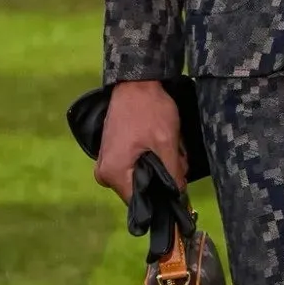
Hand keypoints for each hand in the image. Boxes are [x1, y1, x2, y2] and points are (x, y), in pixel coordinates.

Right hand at [93, 79, 188, 201]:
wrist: (135, 82)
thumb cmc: (150, 110)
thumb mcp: (166, 143)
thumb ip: (173, 174)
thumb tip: (179, 196)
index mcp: (114, 174)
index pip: (140, 202)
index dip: (162, 198)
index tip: (178, 187)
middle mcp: (104, 174)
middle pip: (141, 190)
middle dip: (162, 179)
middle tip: (178, 161)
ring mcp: (106, 163)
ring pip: (139, 177)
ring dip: (158, 168)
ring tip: (171, 149)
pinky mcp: (111, 153)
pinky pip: (133, 166)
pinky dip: (149, 159)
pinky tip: (160, 145)